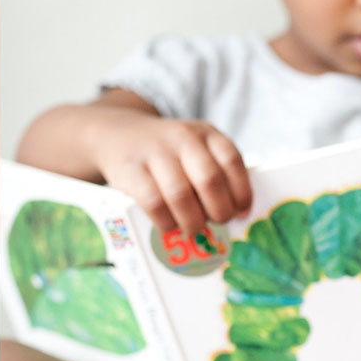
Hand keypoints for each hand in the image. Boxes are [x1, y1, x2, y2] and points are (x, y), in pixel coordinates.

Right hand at [92, 113, 251, 231]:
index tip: (241, 212)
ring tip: (194, 227)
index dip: (241, 192)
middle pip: (209, 180)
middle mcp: (183, 138)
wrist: (119, 135)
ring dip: (193, 220)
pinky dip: (166, 222)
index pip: (232, 161)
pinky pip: (153, 203)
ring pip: (181, 195)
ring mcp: (155, 152)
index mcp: (207, 133)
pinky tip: (170, 225)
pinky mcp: (130, 169)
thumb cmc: (169, 154)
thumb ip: (218, 174)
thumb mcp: (197, 150)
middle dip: (219, 210)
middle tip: (217, 221)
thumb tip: (238, 214)